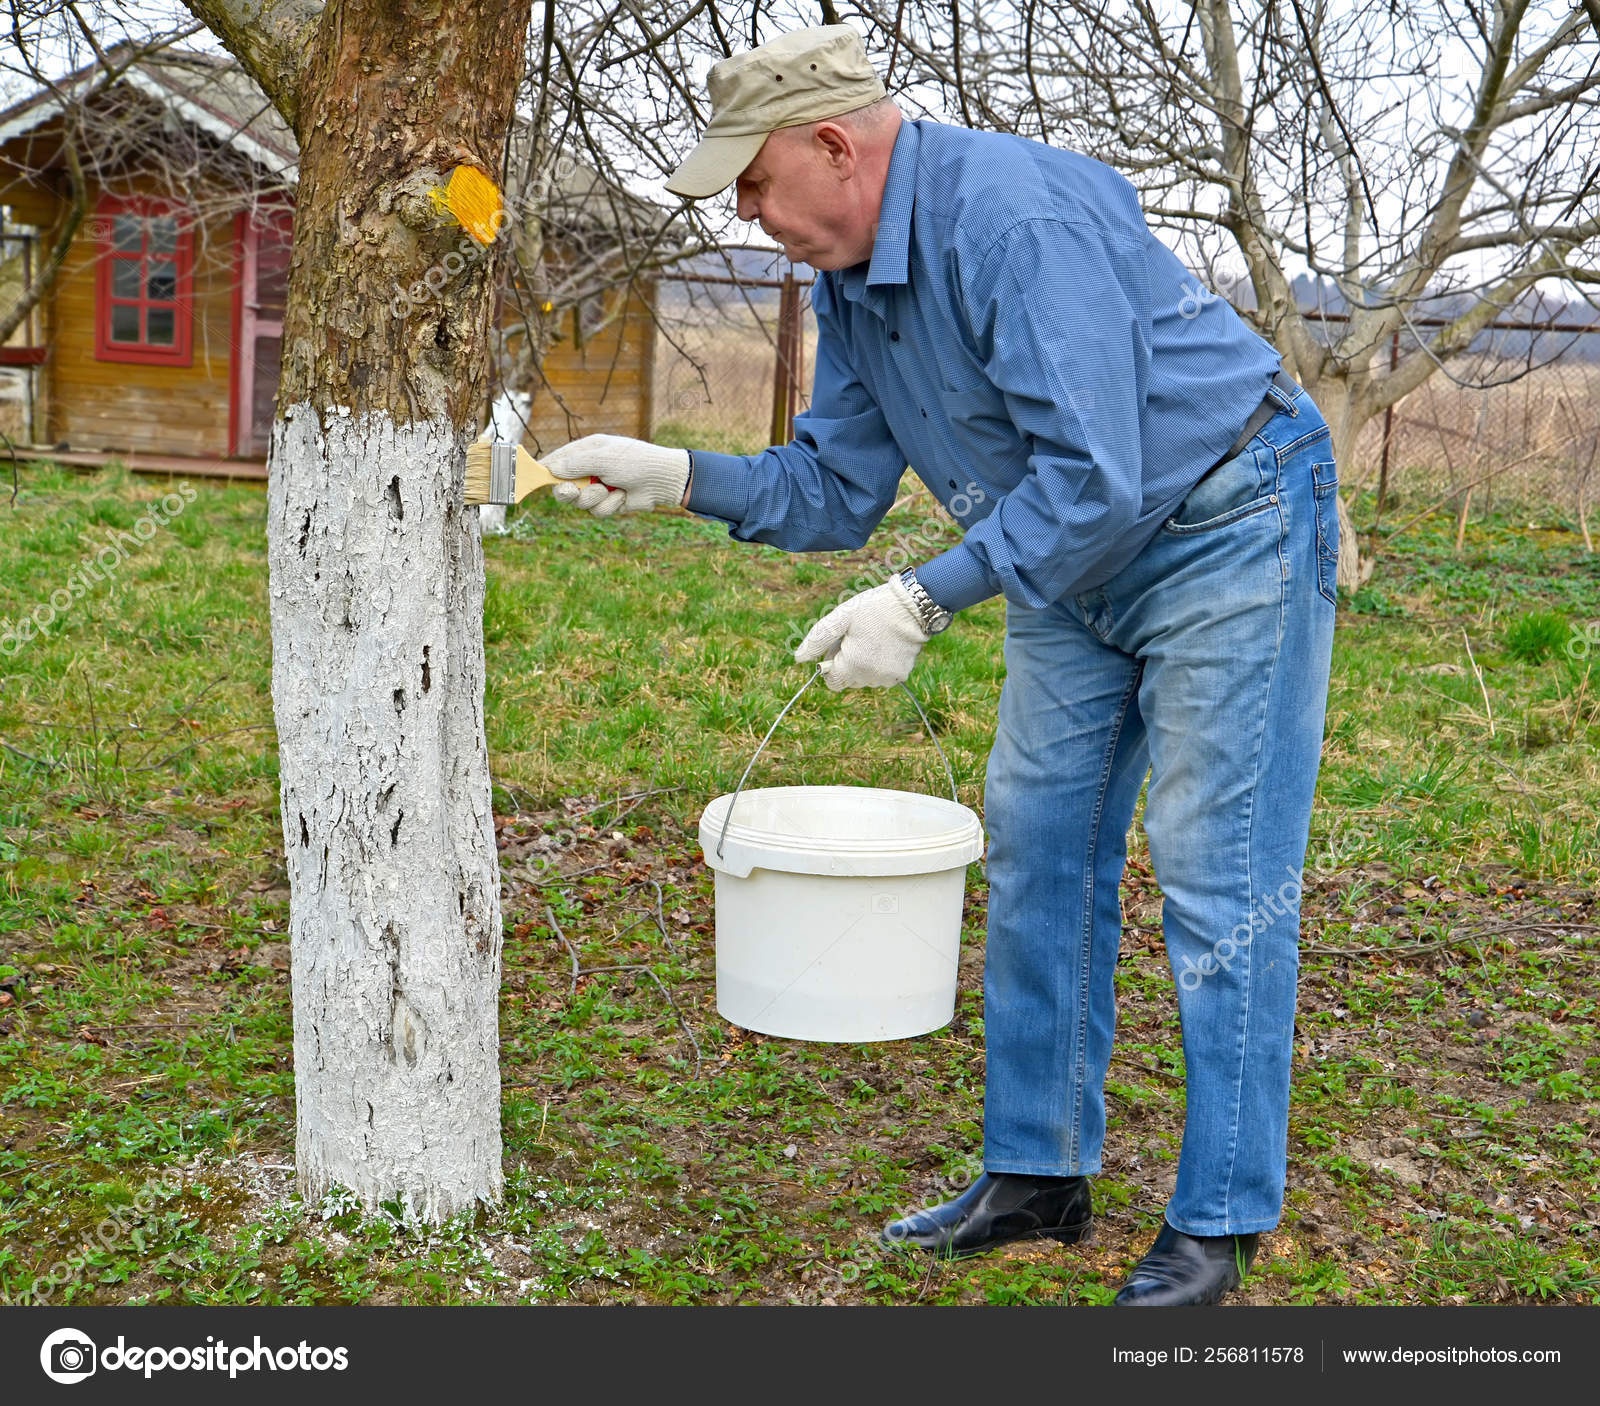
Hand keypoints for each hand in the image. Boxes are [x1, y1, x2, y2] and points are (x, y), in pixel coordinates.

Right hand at [545, 434, 689, 515]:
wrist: (662, 480)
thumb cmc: (635, 461)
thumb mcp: (604, 458)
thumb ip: (576, 464)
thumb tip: (551, 469)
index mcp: (586, 451)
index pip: (557, 460)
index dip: (543, 470)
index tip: (531, 478)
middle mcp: (589, 469)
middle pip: (562, 487)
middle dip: (568, 492)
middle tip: (574, 490)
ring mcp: (598, 487)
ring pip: (580, 503)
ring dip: (596, 498)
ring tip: (613, 488)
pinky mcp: (608, 503)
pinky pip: (597, 511)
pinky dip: (610, 505)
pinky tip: (623, 496)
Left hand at [794, 576, 931, 690]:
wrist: (913, 606)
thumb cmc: (873, 608)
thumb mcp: (841, 617)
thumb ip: (818, 639)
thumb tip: (799, 659)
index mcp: (852, 664)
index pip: (832, 683)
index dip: (832, 665)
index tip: (841, 646)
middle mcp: (870, 677)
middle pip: (849, 681)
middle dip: (848, 664)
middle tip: (857, 639)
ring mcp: (888, 678)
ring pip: (866, 679)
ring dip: (865, 665)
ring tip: (873, 640)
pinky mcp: (902, 675)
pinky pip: (882, 677)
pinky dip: (881, 665)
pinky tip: (886, 645)